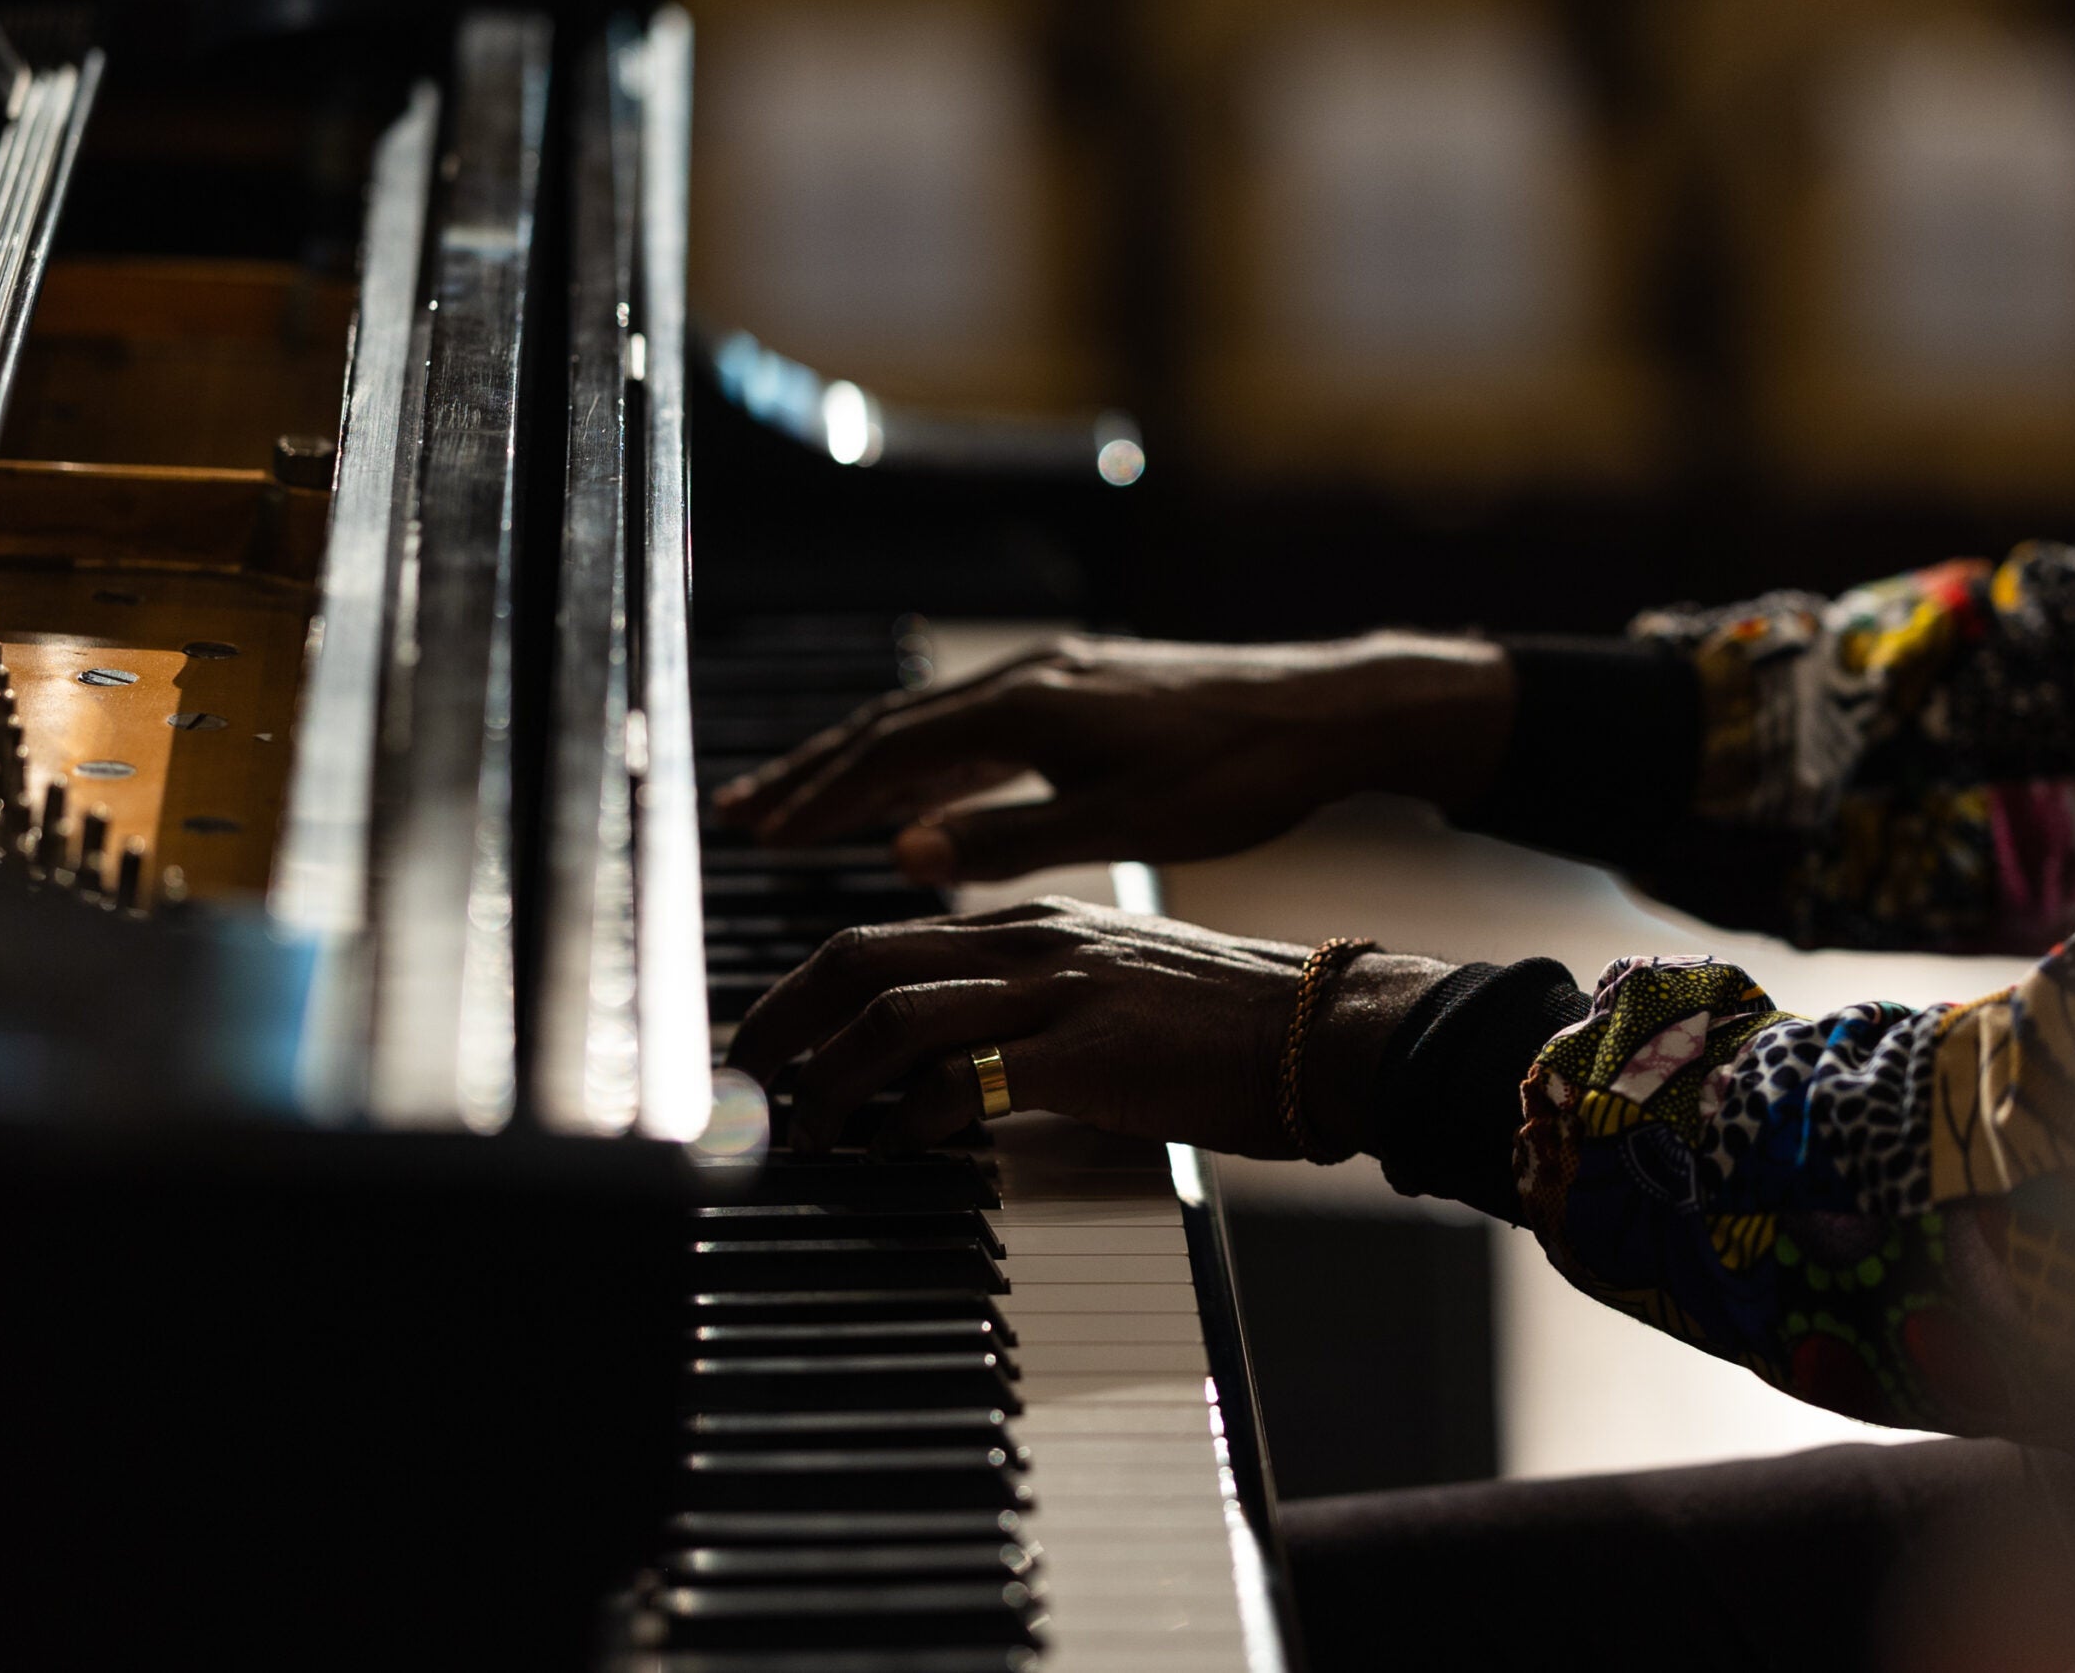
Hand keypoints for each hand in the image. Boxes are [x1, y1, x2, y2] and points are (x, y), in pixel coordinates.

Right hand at [711, 631, 1513, 883]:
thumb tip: (904, 854)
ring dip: (860, 765)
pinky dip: (924, 760)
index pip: (894, 753)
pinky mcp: (1081, 690)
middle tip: (739, 811)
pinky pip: (973, 724)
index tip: (759, 831)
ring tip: (799, 801)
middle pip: (892, 727)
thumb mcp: (1126, 821)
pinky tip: (911, 796)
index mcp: (1031, 706)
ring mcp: (1053, 678)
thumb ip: (1011, 838)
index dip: (821, 795)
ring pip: (929, 723)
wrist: (1327, 712)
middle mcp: (1029, 677)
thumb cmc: (1239, 773)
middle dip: (811, 772)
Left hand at [726, 897, 1458, 1158]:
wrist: (1333, 1028)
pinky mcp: (1086, 1049)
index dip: (801, 990)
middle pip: (857, 958)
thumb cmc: (1229, 1026)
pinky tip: (896, 1151)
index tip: (763, 1041)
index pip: (878, 938)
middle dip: (778, 1021)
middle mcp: (1026, 940)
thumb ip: (1028, 1009)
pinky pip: (962, 1076)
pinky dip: (908, 1117)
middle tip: (741, 1082)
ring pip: (891, 1013)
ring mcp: (1055, 988)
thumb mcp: (1109, 991)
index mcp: (1027, 924)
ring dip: (827, 1079)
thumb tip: (947, 1069)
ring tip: (806, 1134)